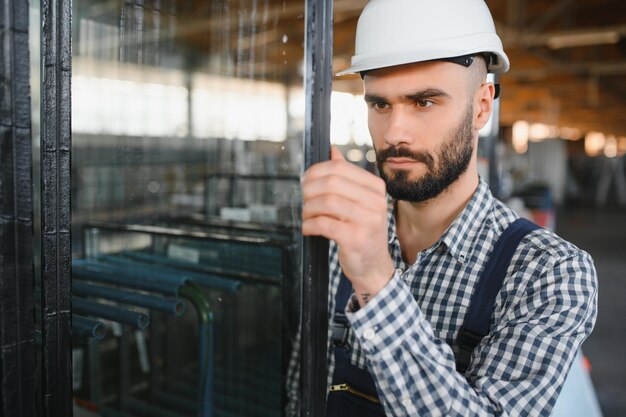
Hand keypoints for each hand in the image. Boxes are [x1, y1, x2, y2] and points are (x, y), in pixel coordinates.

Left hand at [302, 147, 394, 305]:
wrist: (373, 267)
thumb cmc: (362, 231)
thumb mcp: (359, 202)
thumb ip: (346, 177)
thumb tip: (331, 150)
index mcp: (375, 188)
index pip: (340, 168)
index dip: (316, 172)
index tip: (304, 181)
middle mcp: (376, 202)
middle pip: (332, 182)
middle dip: (309, 189)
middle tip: (300, 199)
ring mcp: (368, 220)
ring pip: (327, 202)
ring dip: (308, 208)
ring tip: (304, 215)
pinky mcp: (356, 238)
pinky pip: (325, 224)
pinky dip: (310, 225)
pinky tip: (307, 228)